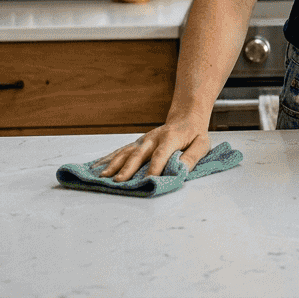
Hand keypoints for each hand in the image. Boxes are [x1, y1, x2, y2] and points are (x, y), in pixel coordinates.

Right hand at [93, 114, 213, 180]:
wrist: (185, 117)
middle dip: (128, 168)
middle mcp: (152, 139)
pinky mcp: (137, 144)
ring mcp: (142, 141)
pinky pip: (120, 151)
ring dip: (113, 164)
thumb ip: (191, 157)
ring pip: (126, 152)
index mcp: (170, 138)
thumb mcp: (201, 144)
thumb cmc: (194, 134)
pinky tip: (96, 167)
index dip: (155, 168)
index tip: (149, 181)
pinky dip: (108, 159)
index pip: (161, 155)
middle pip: (138, 154)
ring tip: (102, 176)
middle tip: (119, 181)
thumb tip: (181, 171)